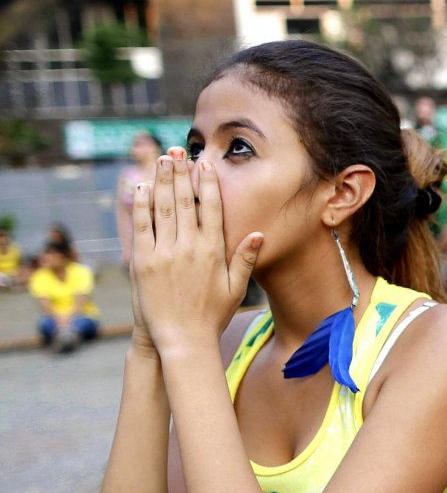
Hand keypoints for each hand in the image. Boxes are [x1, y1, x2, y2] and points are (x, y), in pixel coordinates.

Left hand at [131, 150, 261, 352]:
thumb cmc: (212, 316)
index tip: (204, 165)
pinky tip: (141, 187)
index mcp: (212, 251)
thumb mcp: (235, 288)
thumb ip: (244, 258)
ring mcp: (164, 253)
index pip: (210, 208)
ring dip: (161, 181)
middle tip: (178, 151)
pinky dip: (141, 204)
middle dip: (180, 173)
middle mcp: (188, 248)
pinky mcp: (143, 262)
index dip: (206, 183)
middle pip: (183, 201)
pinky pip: (141, 226)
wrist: (182, 341)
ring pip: (162, 208)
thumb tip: (258, 234)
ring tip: (161, 160)